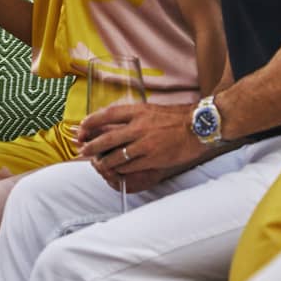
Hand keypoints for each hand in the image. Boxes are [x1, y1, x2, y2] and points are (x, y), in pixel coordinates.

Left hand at [74, 102, 203, 186]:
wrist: (198, 126)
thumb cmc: (176, 117)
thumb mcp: (151, 109)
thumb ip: (133, 116)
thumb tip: (114, 123)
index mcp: (138, 111)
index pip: (108, 114)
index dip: (91, 121)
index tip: (82, 127)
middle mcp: (139, 126)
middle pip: (107, 138)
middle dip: (91, 146)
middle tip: (82, 151)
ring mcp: (145, 144)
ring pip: (116, 155)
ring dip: (104, 161)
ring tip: (97, 164)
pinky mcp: (152, 158)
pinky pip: (129, 166)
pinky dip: (120, 169)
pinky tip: (116, 170)